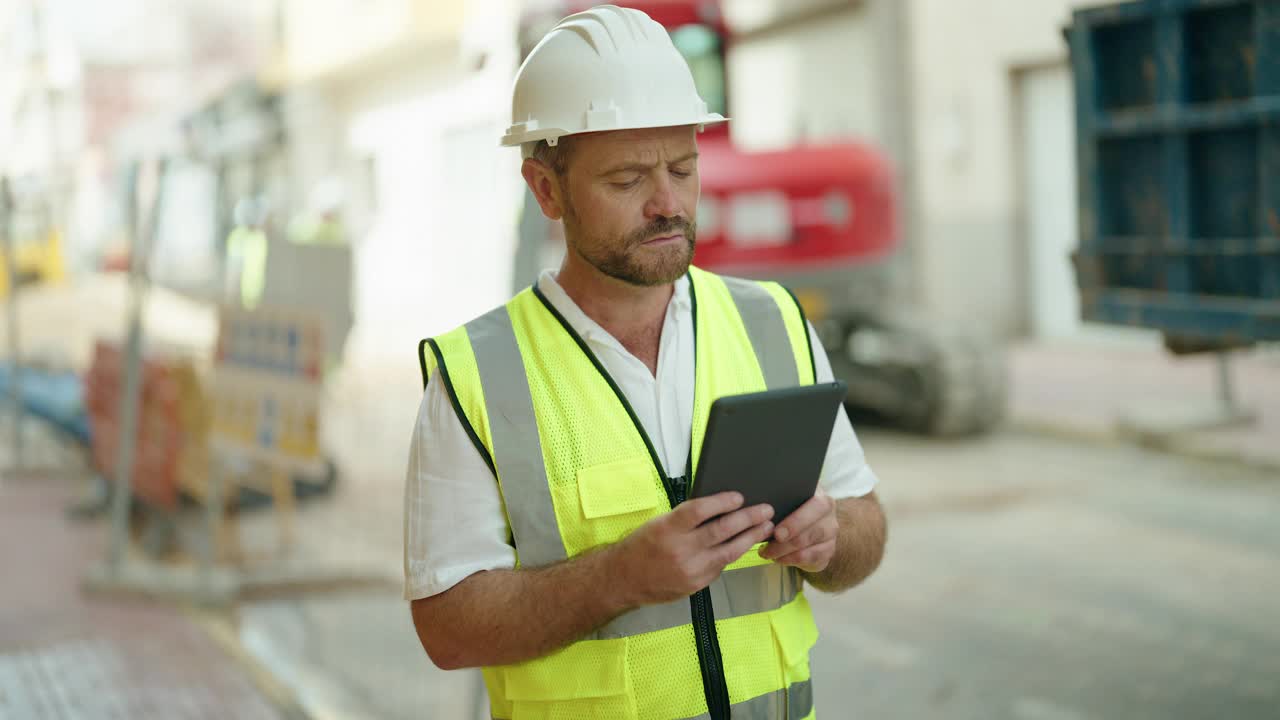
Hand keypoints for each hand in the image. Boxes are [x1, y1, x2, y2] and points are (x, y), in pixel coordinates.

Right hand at [609, 492, 774, 606]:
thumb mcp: (659, 523)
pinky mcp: (696, 585)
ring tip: (765, 527)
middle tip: (766, 510)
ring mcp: (690, 570)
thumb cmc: (641, 546)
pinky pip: (720, 567)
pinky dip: (732, 554)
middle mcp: (680, 549)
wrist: (622, 580)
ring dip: (750, 538)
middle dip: (748, 519)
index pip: (700, 510)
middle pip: (721, 531)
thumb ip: (686, 518)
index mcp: (668, 528)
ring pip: (729, 552)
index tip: (739, 496)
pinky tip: (743, 545)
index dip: (722, 502)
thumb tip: (718, 507)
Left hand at [759, 487, 837, 572]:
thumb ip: (778, 501)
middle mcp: (829, 514)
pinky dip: (791, 560)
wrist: (807, 522)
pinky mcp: (828, 551)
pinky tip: (778, 558)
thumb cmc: (791, 507)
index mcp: (820, 496)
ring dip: (785, 552)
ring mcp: (830, 534)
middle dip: (788, 542)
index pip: (815, 506)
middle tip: (767, 548)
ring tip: (766, 553)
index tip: (776, 533)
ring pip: (809, 546)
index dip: (796, 521)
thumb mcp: (786, 499)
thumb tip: (759, 509)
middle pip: (813, 530)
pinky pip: (810, 558)